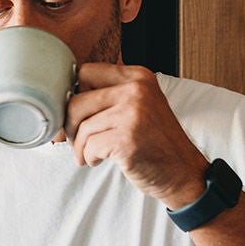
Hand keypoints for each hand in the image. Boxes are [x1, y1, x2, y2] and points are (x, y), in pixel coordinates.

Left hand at [65, 63, 208, 206]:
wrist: (184, 173)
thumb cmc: (155, 143)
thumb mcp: (139, 106)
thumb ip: (110, 95)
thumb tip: (60, 99)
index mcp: (138, 76)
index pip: (84, 72)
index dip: (74, 95)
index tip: (78, 115)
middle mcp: (136, 89)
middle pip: (76, 99)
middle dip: (70, 124)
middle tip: (77, 140)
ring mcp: (133, 113)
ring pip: (80, 125)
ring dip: (79, 145)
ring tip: (89, 154)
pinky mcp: (127, 139)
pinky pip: (89, 145)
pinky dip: (88, 157)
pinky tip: (98, 160)